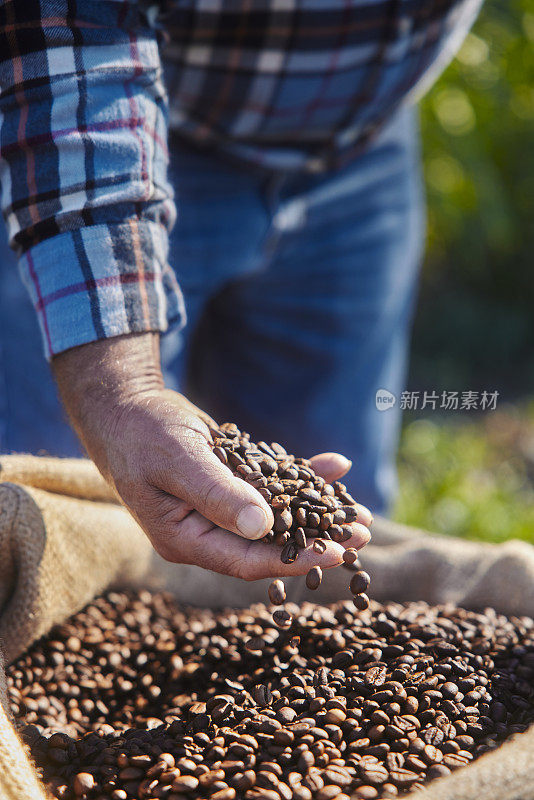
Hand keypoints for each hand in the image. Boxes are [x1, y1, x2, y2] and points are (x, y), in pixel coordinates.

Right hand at [53, 333, 371, 579]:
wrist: (127, 408)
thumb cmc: (143, 433)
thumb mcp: (180, 459)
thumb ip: (218, 494)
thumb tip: (263, 527)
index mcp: (186, 539)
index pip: (247, 560)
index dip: (294, 558)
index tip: (336, 552)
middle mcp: (206, 532)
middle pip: (269, 545)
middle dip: (318, 540)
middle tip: (363, 534)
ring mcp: (219, 511)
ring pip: (277, 518)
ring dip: (318, 513)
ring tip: (361, 513)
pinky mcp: (231, 487)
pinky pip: (272, 488)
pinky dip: (302, 478)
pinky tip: (335, 466)